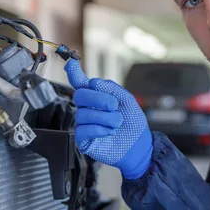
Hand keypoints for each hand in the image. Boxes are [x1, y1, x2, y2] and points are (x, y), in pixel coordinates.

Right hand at [65, 59, 152, 179]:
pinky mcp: (83, 140)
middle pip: (80, 95)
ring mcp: (84, 124)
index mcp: (97, 97)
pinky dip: (98, 129)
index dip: (74, 73)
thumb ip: (112, 89)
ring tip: (117, 123)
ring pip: (83, 114)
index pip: (81, 83)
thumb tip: (93, 82)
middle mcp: (88, 109)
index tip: (71, 63)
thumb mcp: (128, 101)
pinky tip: (109, 132)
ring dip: (105, 118)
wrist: (139, 145)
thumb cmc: (133, 123)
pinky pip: (82, 130)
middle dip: (98, 98)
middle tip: (114, 106)